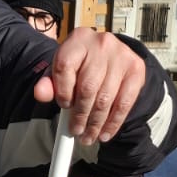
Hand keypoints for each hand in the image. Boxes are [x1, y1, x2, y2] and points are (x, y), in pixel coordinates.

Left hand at [34, 28, 146, 145]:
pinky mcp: (136, 69)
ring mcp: (122, 55)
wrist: (105, 55)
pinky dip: (114, 122)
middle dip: (81, 115)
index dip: (63, 92)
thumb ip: (48, 83)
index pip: (65, 68)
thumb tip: (40, 94)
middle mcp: (102, 44)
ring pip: (106, 98)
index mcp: (78, 40)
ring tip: (88, 136)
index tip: (64, 106)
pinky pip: (125, 102)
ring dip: (96, 123)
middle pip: (88, 87)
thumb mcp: (60, 71)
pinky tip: (105, 133)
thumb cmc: (80, 65)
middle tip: (76, 131)